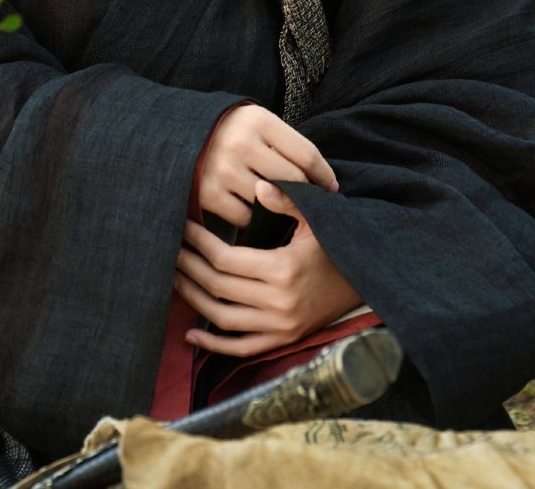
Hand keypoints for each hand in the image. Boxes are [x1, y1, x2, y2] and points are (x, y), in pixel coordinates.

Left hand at [174, 180, 360, 357]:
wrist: (366, 280)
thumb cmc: (337, 243)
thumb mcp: (318, 217)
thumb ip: (287, 200)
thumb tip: (259, 186)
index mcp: (283, 269)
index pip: (226, 259)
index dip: (199, 243)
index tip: (183, 227)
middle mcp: (279, 303)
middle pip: (218, 287)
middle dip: (189, 267)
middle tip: (169, 249)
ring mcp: (280, 327)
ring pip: (222, 318)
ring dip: (193, 299)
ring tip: (173, 278)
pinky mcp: (283, 341)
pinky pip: (241, 348)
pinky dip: (213, 345)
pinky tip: (190, 334)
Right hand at [198, 105, 337, 227]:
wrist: (175, 134)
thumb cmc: (229, 131)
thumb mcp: (256, 123)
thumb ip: (285, 144)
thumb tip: (325, 183)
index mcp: (258, 120)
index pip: (306, 154)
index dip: (324, 176)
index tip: (331, 188)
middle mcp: (241, 143)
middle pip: (292, 180)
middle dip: (304, 195)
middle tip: (309, 203)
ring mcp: (223, 169)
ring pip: (270, 202)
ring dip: (275, 206)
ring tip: (273, 203)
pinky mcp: (207, 193)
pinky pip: (245, 217)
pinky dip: (250, 217)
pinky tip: (246, 206)